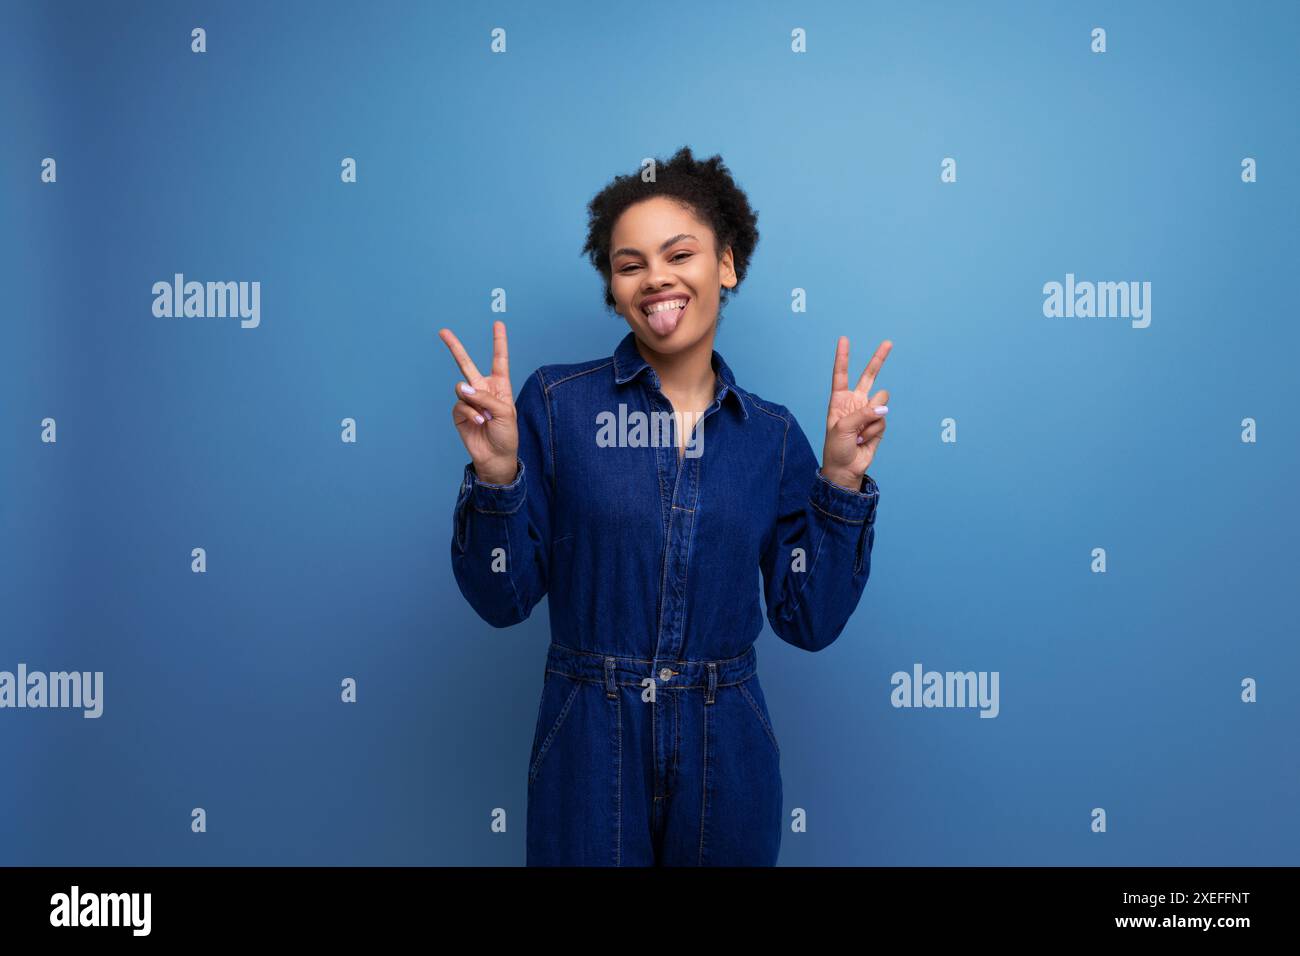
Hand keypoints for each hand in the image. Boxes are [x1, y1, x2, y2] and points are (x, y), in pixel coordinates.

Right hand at [438, 320, 519, 484]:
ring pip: (462, 388)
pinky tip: (479, 423)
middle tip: (443, 331)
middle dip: (455, 347)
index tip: (498, 323)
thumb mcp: (505, 412)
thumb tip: (461, 388)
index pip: (499, 359)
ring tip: (486, 417)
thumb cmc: (506, 434)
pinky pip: (460, 405)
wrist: (495, 456)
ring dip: (475, 402)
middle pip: (466, 364)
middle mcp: (483, 389)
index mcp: (499, 385)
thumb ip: (485, 397)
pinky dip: (471, 414)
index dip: (498, 341)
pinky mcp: (459, 412)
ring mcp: (469, 400)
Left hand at [821, 336, 891, 489]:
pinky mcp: (879, 422)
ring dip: (870, 417)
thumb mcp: (842, 428)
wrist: (845, 468)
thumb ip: (862, 414)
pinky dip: (873, 431)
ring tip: (858, 432)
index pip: (841, 374)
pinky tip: (863, 439)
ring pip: (880, 401)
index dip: (843, 357)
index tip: (844, 339)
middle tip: (888, 343)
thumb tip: (883, 408)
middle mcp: (855, 402)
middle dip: (879, 359)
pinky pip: (882, 419)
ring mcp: (868, 411)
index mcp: (839, 399)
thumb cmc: (836, 447)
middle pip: (869, 376)